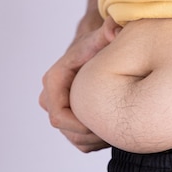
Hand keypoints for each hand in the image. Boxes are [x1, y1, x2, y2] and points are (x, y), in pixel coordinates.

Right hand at [39, 16, 119, 151]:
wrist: (93, 49)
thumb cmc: (98, 44)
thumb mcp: (103, 36)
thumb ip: (109, 30)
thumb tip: (114, 29)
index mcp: (54, 81)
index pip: (58, 117)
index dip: (80, 127)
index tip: (105, 125)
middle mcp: (51, 98)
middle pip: (67, 131)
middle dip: (92, 135)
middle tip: (118, 130)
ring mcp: (59, 111)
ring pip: (75, 140)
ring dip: (97, 140)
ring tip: (120, 129)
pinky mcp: (69, 122)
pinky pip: (81, 142)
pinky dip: (98, 141)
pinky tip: (116, 129)